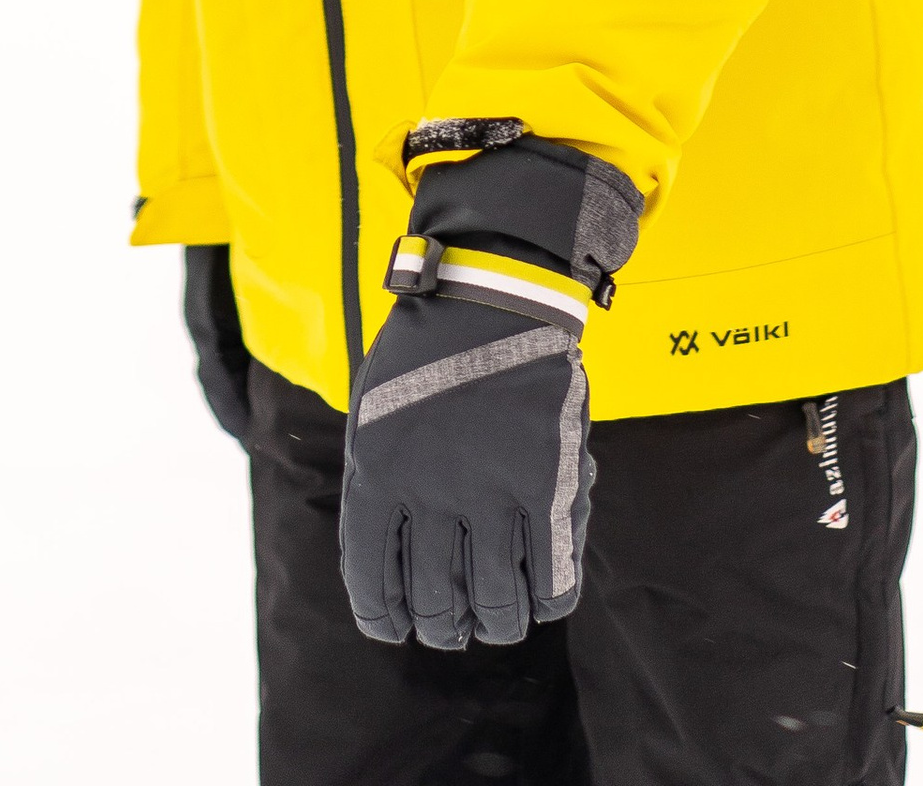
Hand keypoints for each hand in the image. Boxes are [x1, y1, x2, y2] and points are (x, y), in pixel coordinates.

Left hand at [339, 270, 591, 648]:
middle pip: (437, 603)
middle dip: (444, 627)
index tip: (396, 629)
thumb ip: (372, 486)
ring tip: (499, 620)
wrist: (490, 293)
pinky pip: (552, 573)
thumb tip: (378, 562)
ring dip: (497, 623)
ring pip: (496, 601)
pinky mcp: (546, 482)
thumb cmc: (424, 353)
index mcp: (377, 478)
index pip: (372, 586)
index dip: (383, 620)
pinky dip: (550, 600)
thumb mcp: (370, 415)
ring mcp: (492, 491)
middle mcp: (429, 495)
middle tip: (454, 627)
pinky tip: (544, 598)